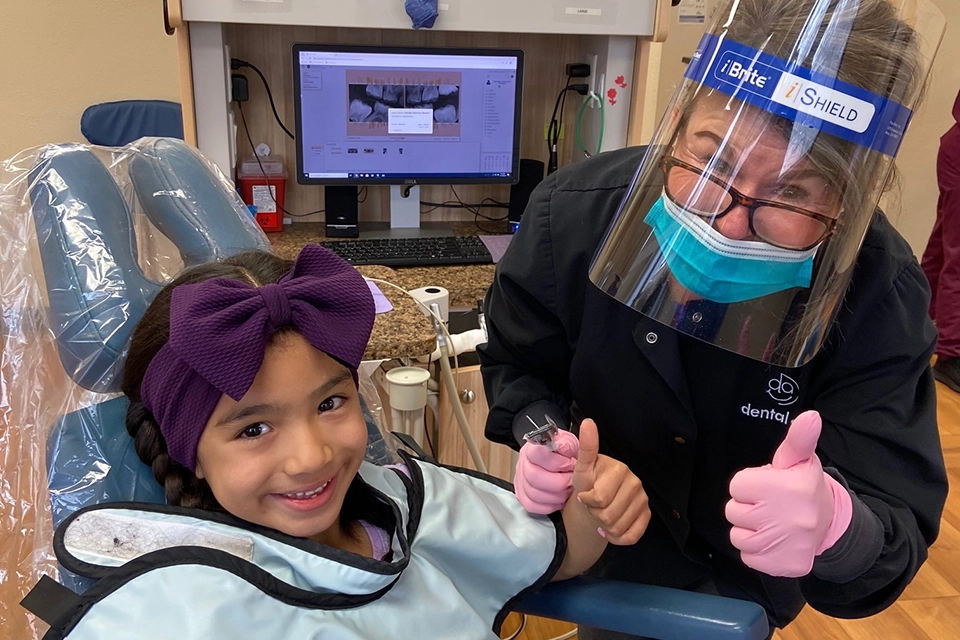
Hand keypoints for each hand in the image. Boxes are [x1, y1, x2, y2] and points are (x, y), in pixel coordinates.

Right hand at [514, 429, 579, 513]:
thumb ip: (567, 444)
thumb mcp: (569, 442)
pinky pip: (531, 506)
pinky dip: (548, 505)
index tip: (570, 464)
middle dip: (559, 482)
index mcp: (533, 448)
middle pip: (534, 477)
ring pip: (534, 494)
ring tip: (567, 490)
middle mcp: (523, 464)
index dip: (557, 462)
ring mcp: (521, 481)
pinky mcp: (522, 496)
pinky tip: (558, 499)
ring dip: (556, 495)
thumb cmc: (562, 453)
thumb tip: (563, 448)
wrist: (557, 461)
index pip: (537, 454)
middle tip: (572, 481)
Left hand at [573, 419, 650, 544]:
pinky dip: (617, 538)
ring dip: (604, 527)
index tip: (584, 495)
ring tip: (601, 515)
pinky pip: (631, 537)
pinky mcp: (647, 516)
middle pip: (608, 516)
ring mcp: (643, 500)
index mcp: (620, 470)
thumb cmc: (587, 484)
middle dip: (595, 515)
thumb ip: (587, 447)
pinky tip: (610, 529)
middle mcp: (636, 483)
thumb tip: (588, 422)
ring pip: (619, 528)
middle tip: (593, 506)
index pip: (599, 498)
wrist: (594, 503)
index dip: (587, 501)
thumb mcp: (582, 467)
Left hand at [725, 411, 852, 576]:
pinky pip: (748, 557)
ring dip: (749, 530)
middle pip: (733, 511)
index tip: (766, 486)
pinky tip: (774, 541)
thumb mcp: (799, 461)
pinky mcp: (783, 566)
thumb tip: (810, 416)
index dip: (749, 485)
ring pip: (737, 536)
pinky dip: (756, 551)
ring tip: (770, 522)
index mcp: (790, 487)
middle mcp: (790, 518)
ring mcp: (786, 545)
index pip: (737, 485)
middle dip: (747, 507)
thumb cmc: (802, 487)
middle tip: (769, 505)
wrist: (828, 525)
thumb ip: (798, 439)